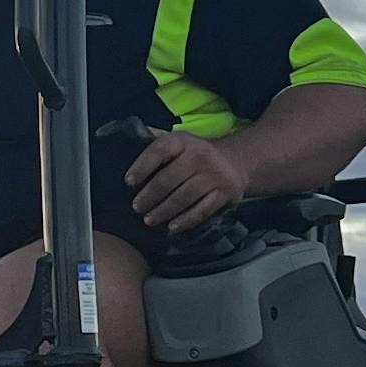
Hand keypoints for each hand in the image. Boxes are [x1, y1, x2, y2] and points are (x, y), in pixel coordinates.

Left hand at [125, 127, 244, 235]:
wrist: (236, 161)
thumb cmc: (196, 155)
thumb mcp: (179, 142)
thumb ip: (157, 143)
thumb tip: (128, 139)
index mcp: (183, 141)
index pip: (159, 151)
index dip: (142, 166)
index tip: (129, 182)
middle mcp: (200, 156)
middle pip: (169, 178)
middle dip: (150, 196)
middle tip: (137, 207)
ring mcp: (215, 175)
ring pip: (184, 196)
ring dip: (164, 210)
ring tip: (149, 219)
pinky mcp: (226, 192)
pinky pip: (203, 210)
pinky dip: (186, 220)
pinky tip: (173, 227)